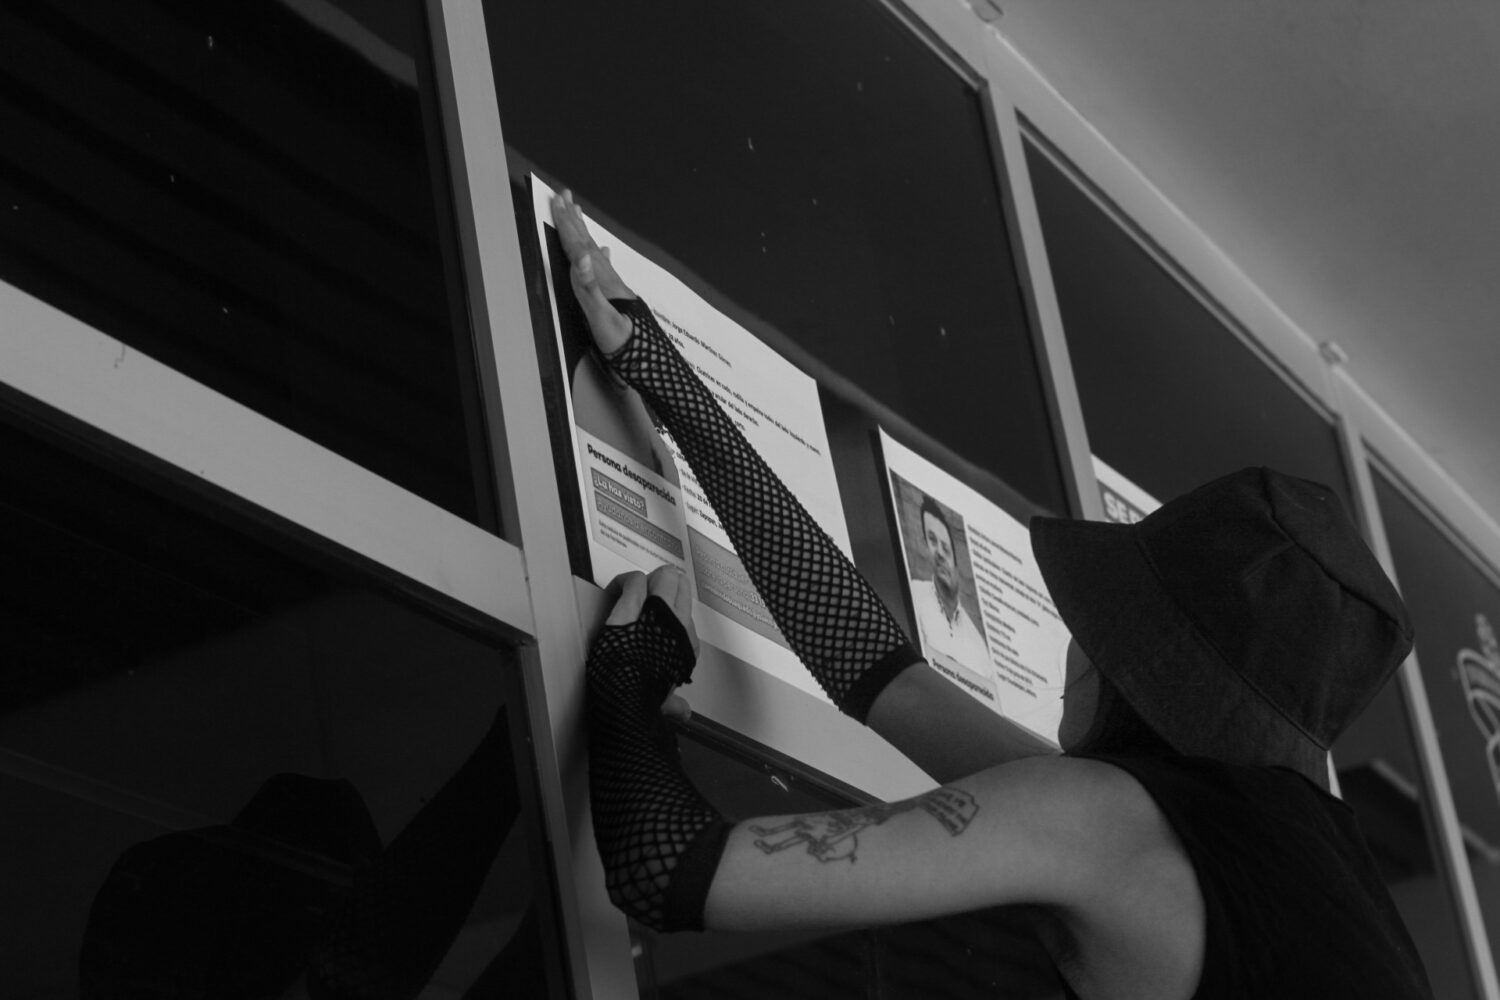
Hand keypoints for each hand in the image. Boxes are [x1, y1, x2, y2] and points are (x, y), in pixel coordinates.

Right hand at [551, 189, 636, 354]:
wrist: (650, 364)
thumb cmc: (624, 346)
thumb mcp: (602, 319)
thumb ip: (589, 289)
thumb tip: (581, 258)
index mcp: (602, 282)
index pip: (580, 247)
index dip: (567, 224)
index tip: (557, 201)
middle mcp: (609, 280)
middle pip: (588, 243)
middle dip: (574, 220)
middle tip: (565, 195)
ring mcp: (615, 288)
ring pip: (596, 251)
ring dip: (585, 232)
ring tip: (578, 214)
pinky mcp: (619, 298)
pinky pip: (606, 268)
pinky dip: (601, 256)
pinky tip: (605, 253)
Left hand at [605, 565, 697, 720]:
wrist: (627, 700)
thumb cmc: (643, 698)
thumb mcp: (663, 700)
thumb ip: (673, 703)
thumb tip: (683, 711)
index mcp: (686, 645)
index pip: (686, 614)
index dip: (673, 610)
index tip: (661, 612)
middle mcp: (677, 626)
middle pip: (679, 588)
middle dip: (666, 584)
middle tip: (652, 588)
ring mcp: (657, 614)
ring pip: (664, 579)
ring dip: (651, 579)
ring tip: (638, 585)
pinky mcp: (632, 609)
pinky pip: (636, 581)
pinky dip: (627, 580)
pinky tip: (620, 586)